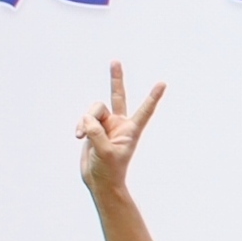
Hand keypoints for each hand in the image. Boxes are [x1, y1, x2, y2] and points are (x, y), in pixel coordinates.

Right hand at [75, 61, 162, 198]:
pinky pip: (84, 118)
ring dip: (86, 120)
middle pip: (118, 96)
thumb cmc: (109, 170)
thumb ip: (96, 134)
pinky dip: (80, 126)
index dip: (153, 97)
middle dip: (116, 79)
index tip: (163, 83)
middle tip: (115, 61)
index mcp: (131, 130)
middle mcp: (120, 123)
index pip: (144, 111)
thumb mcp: (105, 153)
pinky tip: (79, 136)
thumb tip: (88, 119)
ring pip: (94, 109)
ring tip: (83, 136)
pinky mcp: (93, 127)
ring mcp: (106, 123)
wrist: (98, 179)